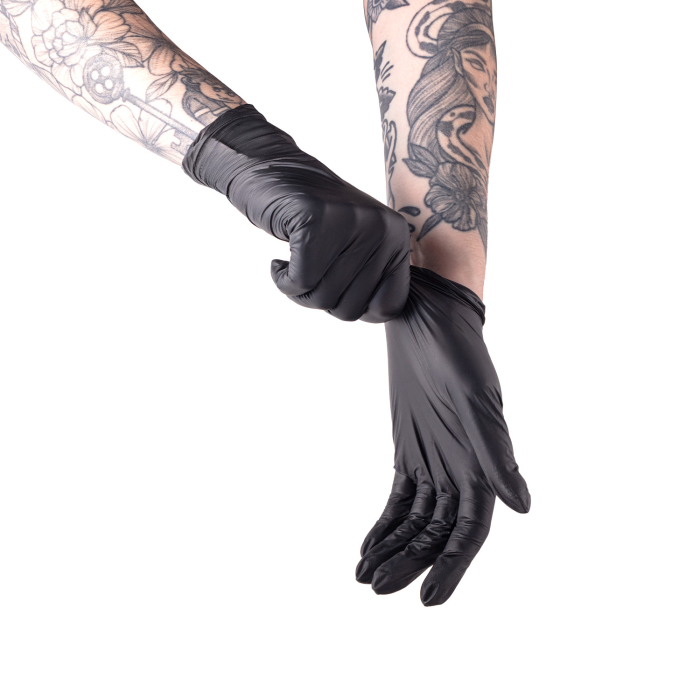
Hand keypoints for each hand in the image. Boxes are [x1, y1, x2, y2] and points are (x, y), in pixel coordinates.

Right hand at [183, 105, 409, 321]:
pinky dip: (282, 280)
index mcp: (397, 238)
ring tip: (294, 265)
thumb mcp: (357, 244)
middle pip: (351, 309)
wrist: (271, 171)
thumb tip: (380, 316)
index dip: (359, 311)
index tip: (338, 290)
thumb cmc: (313, 220)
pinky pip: (300, 281)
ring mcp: (352, 223)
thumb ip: (373, 277)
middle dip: (321, 301)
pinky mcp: (316, 221)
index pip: (390, 307)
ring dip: (299, 292)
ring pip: (324, 297)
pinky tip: (278, 263)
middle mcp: (382, 229)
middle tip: (307, 274)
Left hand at [355, 267, 529, 605]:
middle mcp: (460, 469)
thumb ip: (495, 452)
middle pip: (436, 533)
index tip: (426, 600)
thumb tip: (522, 507)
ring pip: (416, 521)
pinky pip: (399, 498)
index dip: (451, 567)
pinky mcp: (410, 449)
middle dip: (410, 562)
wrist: (427, 316)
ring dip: (394, 548)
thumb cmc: (457, 351)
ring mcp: (434, 460)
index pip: (469, 531)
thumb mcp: (475, 398)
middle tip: (376, 588)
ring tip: (366, 576)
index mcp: (482, 463)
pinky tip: (367, 545)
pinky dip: (385, 523)